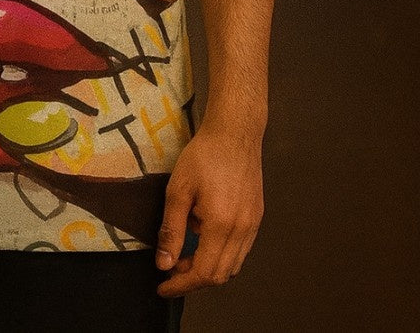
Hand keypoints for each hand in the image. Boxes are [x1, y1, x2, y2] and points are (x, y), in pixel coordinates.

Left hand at [155, 124, 263, 295]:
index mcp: (222, 225)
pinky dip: (221, 255)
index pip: (203, 272)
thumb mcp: (178, 190)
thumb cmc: (204, 156)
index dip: (181, 285)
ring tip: (185, 253)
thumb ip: (171, 230)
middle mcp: (243, 230)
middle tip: (171, 268)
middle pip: (219, 275)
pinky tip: (204, 237)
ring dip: (208, 268)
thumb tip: (164, 264)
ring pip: (232, 265)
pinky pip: (240, 250)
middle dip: (193, 279)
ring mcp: (253, 225)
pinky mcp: (256, 217)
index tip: (163, 287)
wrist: (234, 133)